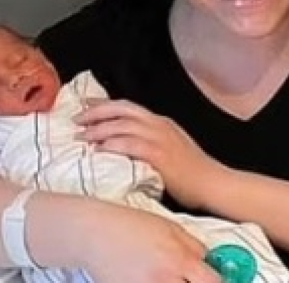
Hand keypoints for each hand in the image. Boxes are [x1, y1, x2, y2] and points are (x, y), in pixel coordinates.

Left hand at [76, 99, 223, 208]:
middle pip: (121, 110)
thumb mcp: (172, 147)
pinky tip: (99, 150)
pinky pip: (130, 144)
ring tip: (81, 137)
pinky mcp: (159, 155)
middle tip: (76, 120)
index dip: (104, 104)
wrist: (212, 183)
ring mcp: (160, 138)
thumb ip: (150, 142)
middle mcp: (159, 125)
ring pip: (122, 125)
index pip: (128, 106)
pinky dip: (112, 145)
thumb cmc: (192, 173)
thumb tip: (120, 145)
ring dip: (98, 129)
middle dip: (96, 112)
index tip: (85, 107)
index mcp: (162, 122)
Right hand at [76, 203, 221, 282]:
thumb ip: (195, 248)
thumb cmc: (131, 225)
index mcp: (179, 261)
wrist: (92, 233)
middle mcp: (163, 281)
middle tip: (192, 278)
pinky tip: (155, 280)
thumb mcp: (172, 228)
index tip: (214, 280)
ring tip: (170, 277)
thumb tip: (210, 263)